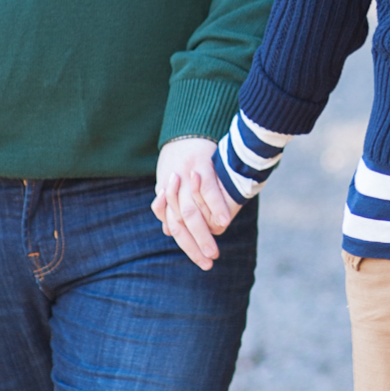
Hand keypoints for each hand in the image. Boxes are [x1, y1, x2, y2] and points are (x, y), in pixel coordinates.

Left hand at [150, 135, 233, 270]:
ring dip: (203, 235)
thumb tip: (167, 232)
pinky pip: (207, 190)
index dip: (186, 245)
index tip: (202, 261)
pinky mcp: (200, 165)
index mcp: (165, 194)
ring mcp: (184, 178)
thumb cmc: (181, 157)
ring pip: (191, 212)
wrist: (188, 126)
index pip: (173, 226)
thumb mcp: (169, 181)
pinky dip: (215, 207)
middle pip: (180, 224)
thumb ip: (170, 207)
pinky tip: (224, 222)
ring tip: (214, 251)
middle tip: (208, 264)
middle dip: (193, 246)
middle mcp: (171, 188)